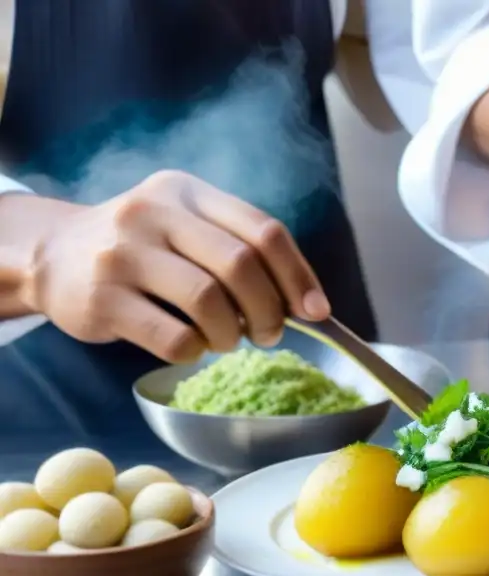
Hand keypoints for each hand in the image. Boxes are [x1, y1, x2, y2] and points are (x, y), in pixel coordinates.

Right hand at [22, 170, 329, 361]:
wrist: (52, 255)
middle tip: (270, 333)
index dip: (298, 275)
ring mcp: (124, 254)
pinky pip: (173, 336)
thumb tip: (309, 303)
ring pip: (208, 301)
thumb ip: (239, 248)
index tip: (317, 312)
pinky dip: (196, 351)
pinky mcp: (103, 298)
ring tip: (229, 340)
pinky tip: (192, 347)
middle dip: (270, 309)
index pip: (263, 231)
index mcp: (188, 192)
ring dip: (232, 333)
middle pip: (240, 265)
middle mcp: (154, 213)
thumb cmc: (141, 248)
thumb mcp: (185, 225)